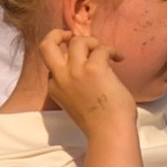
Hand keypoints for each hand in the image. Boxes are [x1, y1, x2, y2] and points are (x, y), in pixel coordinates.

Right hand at [37, 21, 137, 136]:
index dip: (66, 58)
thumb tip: (88, 64)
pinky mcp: (93, 68)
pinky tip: (119, 58)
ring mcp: (75, 72)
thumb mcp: (75, 102)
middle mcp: (60, 77)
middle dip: (57, 33)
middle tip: (71, 35)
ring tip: (105, 52)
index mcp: (54, 88)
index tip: (77, 56)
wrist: (109, 132)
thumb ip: (74, 84)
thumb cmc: (98, 122)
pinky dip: (112, 50)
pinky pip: (101, 48)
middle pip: (46, 45)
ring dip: (92, 42)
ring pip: (77, 41)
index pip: (54, 64)